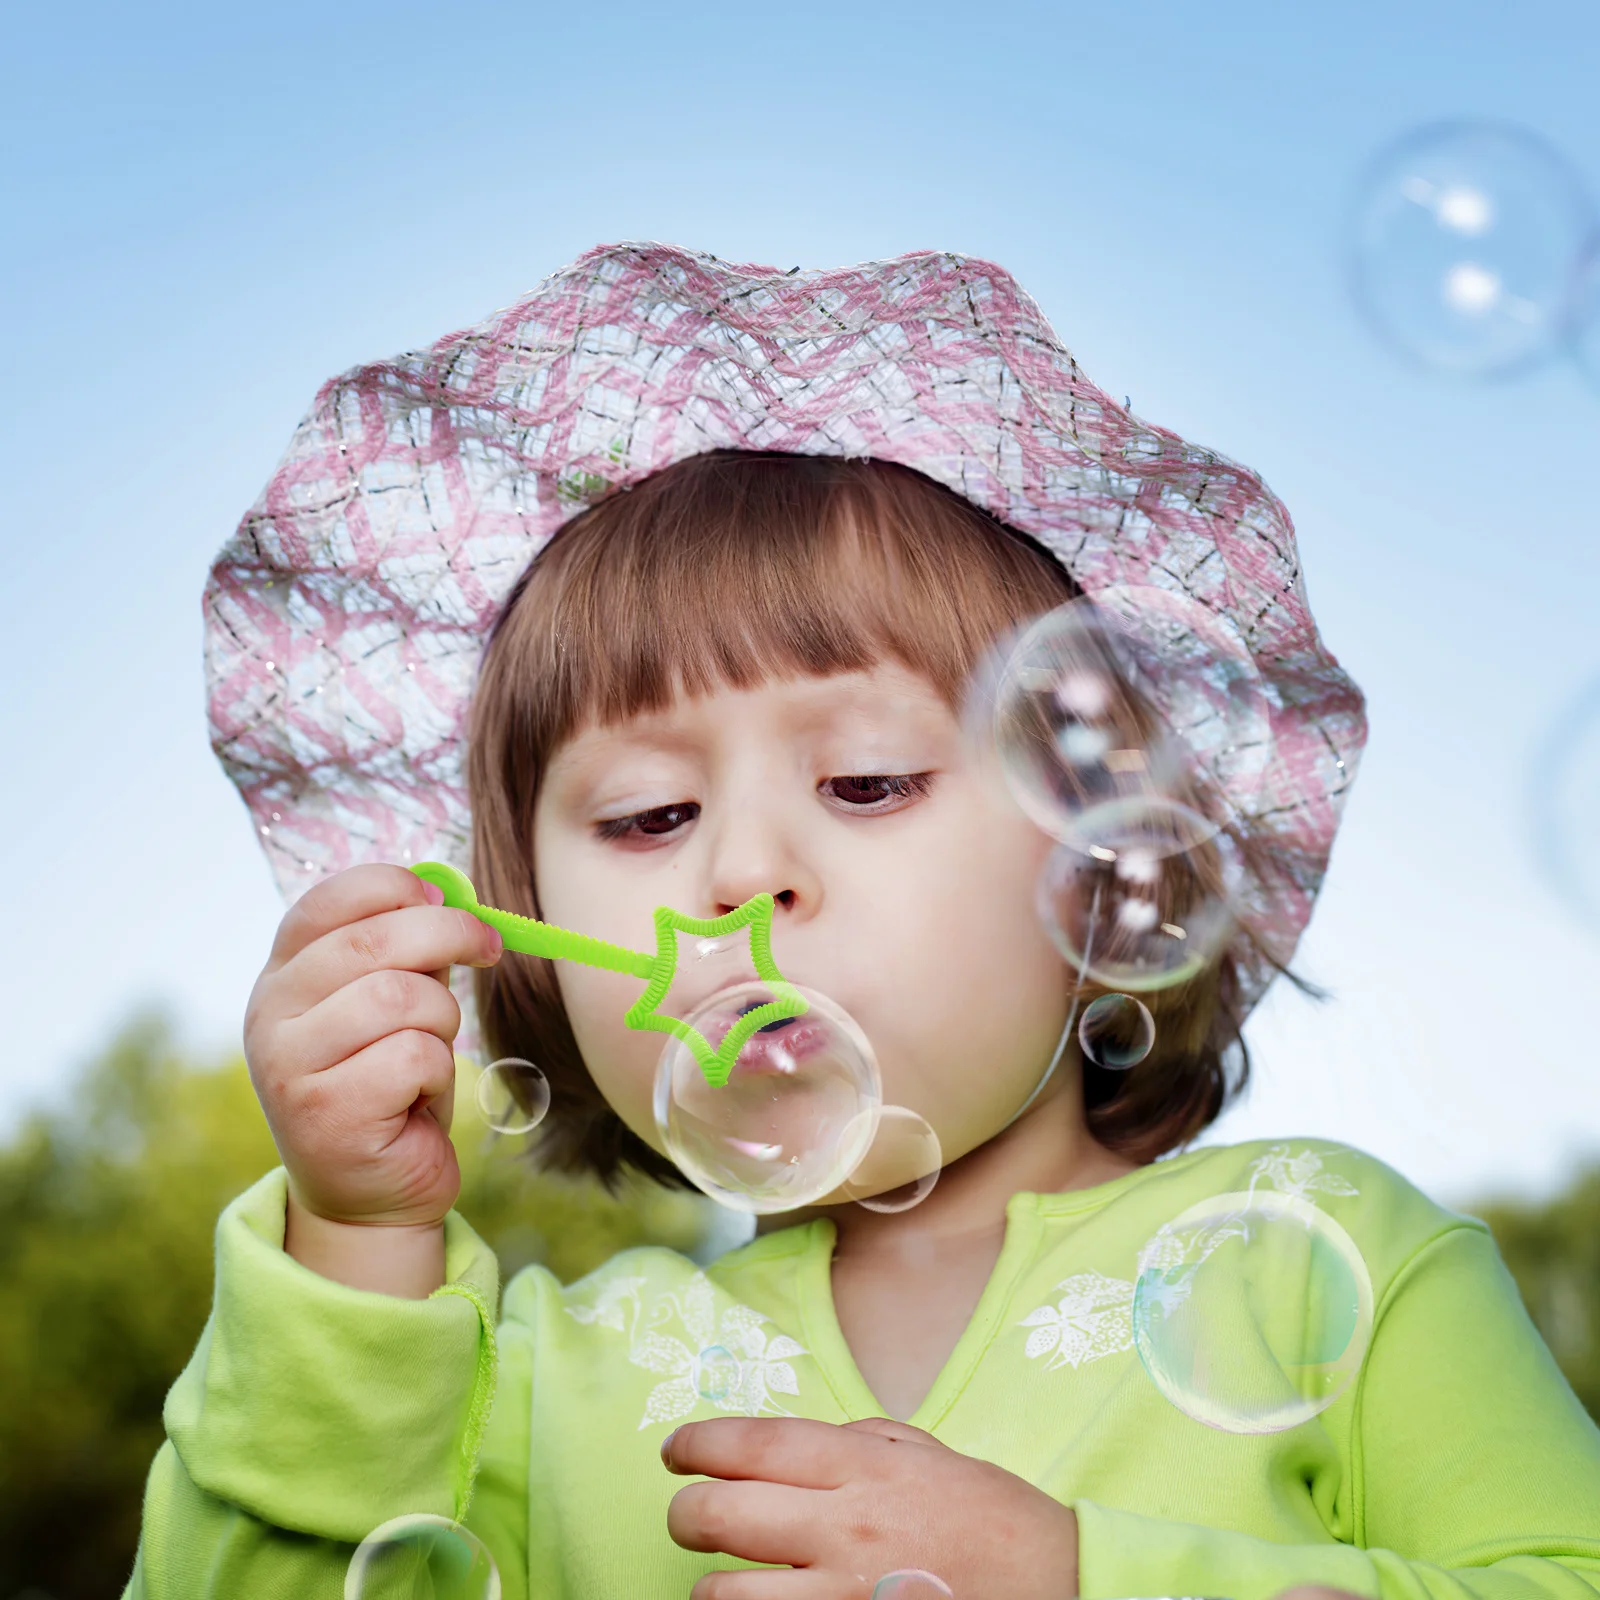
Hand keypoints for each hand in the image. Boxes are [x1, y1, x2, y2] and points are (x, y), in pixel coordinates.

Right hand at [243, 864, 501, 1287]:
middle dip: (449, 933)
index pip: (327, 902)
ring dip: (443, 1018)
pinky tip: (418, 1097)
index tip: (444, 896)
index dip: (394, 887)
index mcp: (282, 976)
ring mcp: (288, 1065)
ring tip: (432, 1051)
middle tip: (490, 947)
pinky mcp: (324, 1113)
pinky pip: (413, 1056)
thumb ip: (405, 953)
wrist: (369, 1196)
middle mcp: (270, 1014)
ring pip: (400, 997)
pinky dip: (436, 1070)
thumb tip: (448, 892)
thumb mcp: (392, 1007)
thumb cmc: (390, 1087)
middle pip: (373, 940)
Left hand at [662, 1416, 1077, 1598]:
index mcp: (864, 1468)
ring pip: (725, 1595)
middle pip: (720, 1513)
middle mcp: (846, 1527)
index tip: (674, 1449)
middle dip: (686, 1513)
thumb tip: (789, 1443)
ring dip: (711, 1586)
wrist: (1058, 1586)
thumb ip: (857, 1441)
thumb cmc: (990, 1517)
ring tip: (723, 1579)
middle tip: (688, 1514)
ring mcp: (845, 1596)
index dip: (699, 1442)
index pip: (754, 1443)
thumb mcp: (927, 1455)